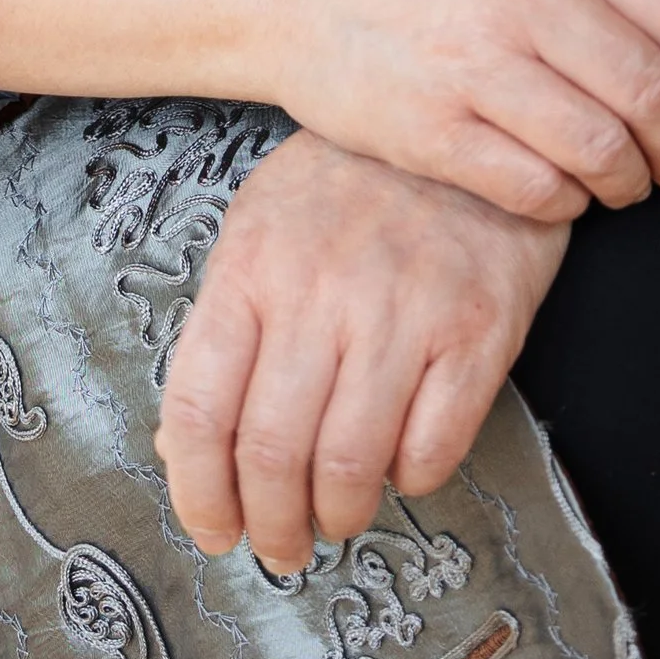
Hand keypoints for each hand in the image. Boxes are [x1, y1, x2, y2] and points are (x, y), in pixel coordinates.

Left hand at [156, 130, 569, 572]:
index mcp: (254, 262)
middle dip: (269, 526)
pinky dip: (410, 480)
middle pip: (272, 451)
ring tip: (337, 516)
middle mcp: (321, 287)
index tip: (212, 528)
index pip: (200, 405)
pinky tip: (400, 462)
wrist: (465, 113)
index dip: (197, 491)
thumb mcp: (264, 226)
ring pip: (350, 465)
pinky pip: (432, 449)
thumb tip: (181, 443)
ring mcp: (403, 308)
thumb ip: (224, 328)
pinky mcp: (478, 328)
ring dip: (338, 515)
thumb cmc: (353, 179)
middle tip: (279, 545)